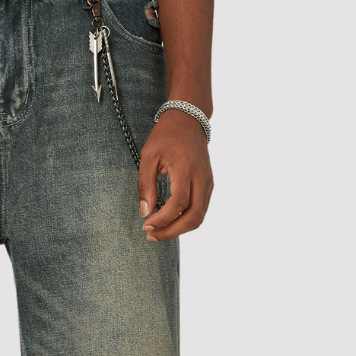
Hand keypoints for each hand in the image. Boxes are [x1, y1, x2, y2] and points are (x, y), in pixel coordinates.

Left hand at [136, 111, 212, 240]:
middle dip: (172, 231)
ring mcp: (208, 182)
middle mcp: (202, 177)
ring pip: (199, 216)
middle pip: (193, 216)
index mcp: (186, 168)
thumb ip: (146, 185)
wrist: (188, 120)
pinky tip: (171, 221)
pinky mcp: (209, 185)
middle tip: (152, 235)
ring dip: (179, 229)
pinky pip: (201, 209)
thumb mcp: (148, 156)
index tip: (146, 225)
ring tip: (159, 231)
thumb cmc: (165, 136)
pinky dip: (186, 220)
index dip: (163, 219)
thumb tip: (146, 213)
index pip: (178, 203)